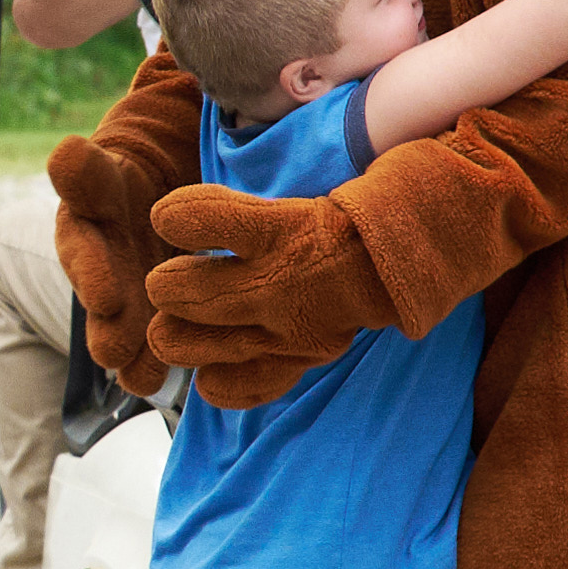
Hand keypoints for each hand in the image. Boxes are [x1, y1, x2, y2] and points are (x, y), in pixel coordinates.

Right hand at [47, 133, 180, 394]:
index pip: (81, 256)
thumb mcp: (103, 166)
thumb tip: (64, 151)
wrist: (144, 187)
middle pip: (102, 310)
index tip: (105, 301)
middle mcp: (97, 277)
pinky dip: (166, 360)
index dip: (92, 278)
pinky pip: (155, 342)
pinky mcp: (150, 316)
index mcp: (80, 236)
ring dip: (134, 357)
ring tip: (144, 379)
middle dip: (109, 332)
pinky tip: (185, 377)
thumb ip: (84, 167)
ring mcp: (123, 302)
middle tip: (118, 355)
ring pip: (124, 334)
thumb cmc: (120, 176)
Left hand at [143, 181, 391, 408]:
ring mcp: (293, 327)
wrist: (404, 257)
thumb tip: (183, 184)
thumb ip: (244, 197)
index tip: (166, 216)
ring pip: (213, 344)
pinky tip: (207, 379)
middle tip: (162, 284)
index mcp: (284, 228)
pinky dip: (225, 384)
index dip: (176, 218)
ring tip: (167, 331)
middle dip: (167, 288)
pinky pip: (255, 382)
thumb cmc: (342, 216)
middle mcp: (283, 281)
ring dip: (180, 339)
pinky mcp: (305, 356)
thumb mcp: (301, 190)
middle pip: (195, 293)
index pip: (206, 221)